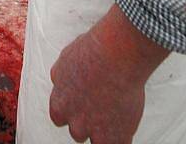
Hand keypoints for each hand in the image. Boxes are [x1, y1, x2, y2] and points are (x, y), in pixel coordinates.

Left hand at [49, 6, 168, 143]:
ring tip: (117, 111)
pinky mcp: (113, 137)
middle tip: (102, 104)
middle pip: (77, 130)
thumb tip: (60, 79)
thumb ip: (62, 75)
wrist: (117, 55)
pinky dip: (122, 138)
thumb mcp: (67, 58)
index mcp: (59, 101)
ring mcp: (92, 130)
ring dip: (105, 129)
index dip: (72, 110)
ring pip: (97, 140)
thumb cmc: (95, 51)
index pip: (59, 116)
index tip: (82, 104)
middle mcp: (72, 119)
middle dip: (88, 120)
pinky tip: (126, 125)